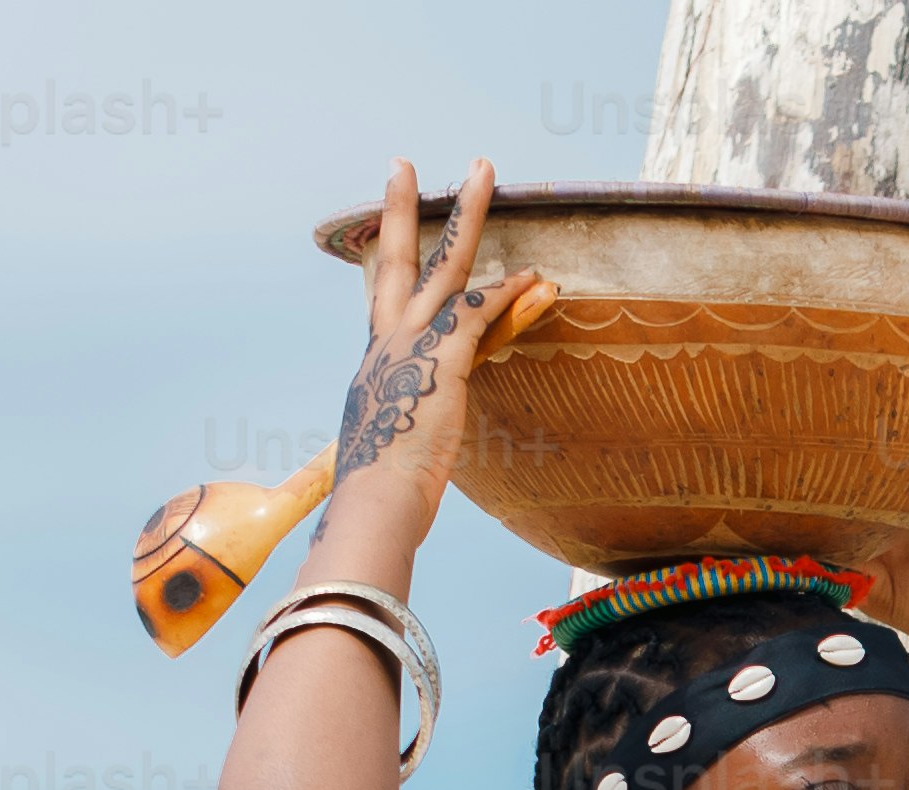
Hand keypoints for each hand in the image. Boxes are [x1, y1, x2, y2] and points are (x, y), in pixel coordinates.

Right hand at [328, 160, 552, 519]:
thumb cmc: (384, 496)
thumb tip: (400, 464)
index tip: (387, 229)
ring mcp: (412, 346)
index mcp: (375, 363)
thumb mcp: (395, 451)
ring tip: (484, 171)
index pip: (385, 298)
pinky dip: (507, 294)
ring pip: (444, 264)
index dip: (390, 260)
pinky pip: (479, 312)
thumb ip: (404, 434)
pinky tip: (533, 278)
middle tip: (404, 163)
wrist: (375, 507)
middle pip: (396, 259)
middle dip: (401, 208)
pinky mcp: (441, 361)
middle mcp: (387, 344)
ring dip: (469, 216)